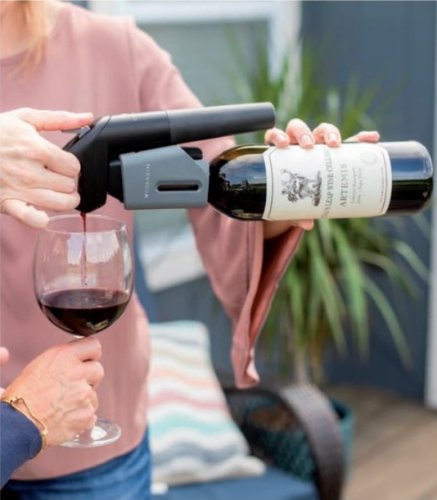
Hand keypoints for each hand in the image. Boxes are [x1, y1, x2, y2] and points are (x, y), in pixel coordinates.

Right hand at [0, 108, 92, 228]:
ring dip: (65, 201)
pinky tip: (43, 214)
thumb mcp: (25, 118)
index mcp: (37, 149)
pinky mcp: (7, 203)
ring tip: (58, 194)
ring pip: (61, 204)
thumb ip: (59, 119)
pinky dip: (41, 219)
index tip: (64, 165)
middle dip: (68, 182)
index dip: (72, 166)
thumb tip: (88, 117)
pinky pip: (32, 218)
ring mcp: (19, 189)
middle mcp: (30, 172)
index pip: (74, 167)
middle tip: (59, 178)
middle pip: (70, 186)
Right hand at [1, 337, 103, 446]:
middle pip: (98, 370)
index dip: (90, 355)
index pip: (94, 346)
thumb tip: (81, 358)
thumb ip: (65, 359)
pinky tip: (65, 418)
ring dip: (83, 400)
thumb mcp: (41, 365)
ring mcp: (84, 394)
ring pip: (94, 394)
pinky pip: (91, 414)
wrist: (17, 424)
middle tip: (71, 387)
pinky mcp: (86, 414)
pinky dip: (81, 418)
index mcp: (65, 356)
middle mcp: (78, 372)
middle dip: (88, 378)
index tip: (87, 360)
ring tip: (62, 406)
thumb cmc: (22, 395)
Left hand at [263, 120, 379, 236]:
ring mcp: (319, 144)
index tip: (282, 145)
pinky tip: (371, 139)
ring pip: (322, 129)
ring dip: (329, 132)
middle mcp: (298, 145)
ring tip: (335, 144)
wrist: (307, 193)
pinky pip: (350, 140)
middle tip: (309, 146)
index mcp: (282, 154)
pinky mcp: (338, 148)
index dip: (277, 136)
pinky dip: (360, 138)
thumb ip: (296, 213)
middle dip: (303, 134)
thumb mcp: (293, 205)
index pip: (275, 136)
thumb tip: (307, 224)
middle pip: (298, 128)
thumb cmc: (295, 197)